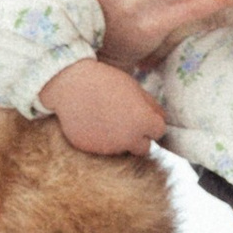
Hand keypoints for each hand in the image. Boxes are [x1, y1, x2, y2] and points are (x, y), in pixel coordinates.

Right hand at [38, 59, 166, 156]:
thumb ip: (151, 106)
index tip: (142, 114)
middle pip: (144, 148)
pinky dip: (100, 140)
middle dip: (139, 137)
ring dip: (120, 139)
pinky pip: (102, 149)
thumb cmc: (105, 81)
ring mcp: (109, 148)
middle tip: (126, 121)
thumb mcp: (134, 87)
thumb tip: (161, 118)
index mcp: (143, 122)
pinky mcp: (92, 150)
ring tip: (106, 119)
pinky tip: (93, 123)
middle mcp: (129, 139)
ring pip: (123, 149)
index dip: (151, 122)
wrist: (70, 85)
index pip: (159, 131)